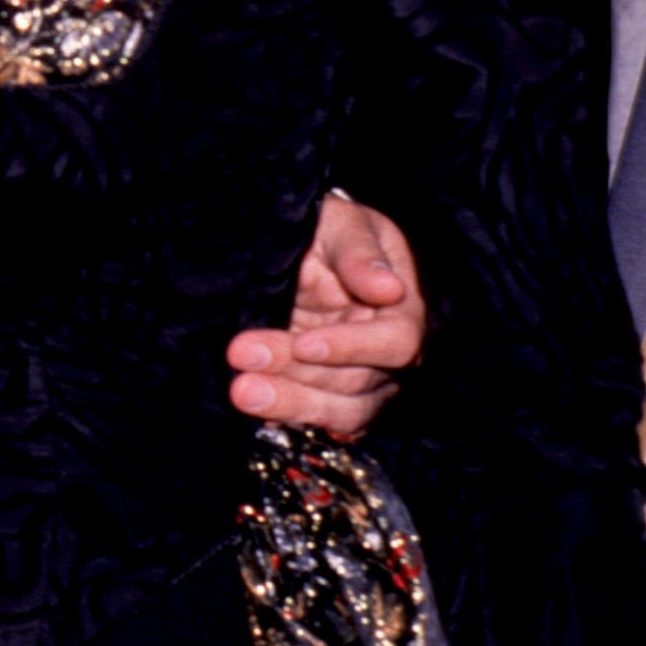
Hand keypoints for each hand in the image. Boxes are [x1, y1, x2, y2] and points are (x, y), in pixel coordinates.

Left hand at [228, 195, 425, 436]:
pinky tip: (254, 409)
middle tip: (241, 355)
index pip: (395, 343)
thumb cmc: (329, 229)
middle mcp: (387, 354)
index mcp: (404, 309)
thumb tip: (390, 288)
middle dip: (297, 372)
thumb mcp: (341, 224)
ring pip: (339, 411)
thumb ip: (358, 253)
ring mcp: (362, 380)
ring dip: (289, 404)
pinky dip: (286, 417)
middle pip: (357, 382)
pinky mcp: (329, 396)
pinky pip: (317, 421)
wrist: (304, 249)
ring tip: (241, 391)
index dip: (351, 348)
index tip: (304, 343)